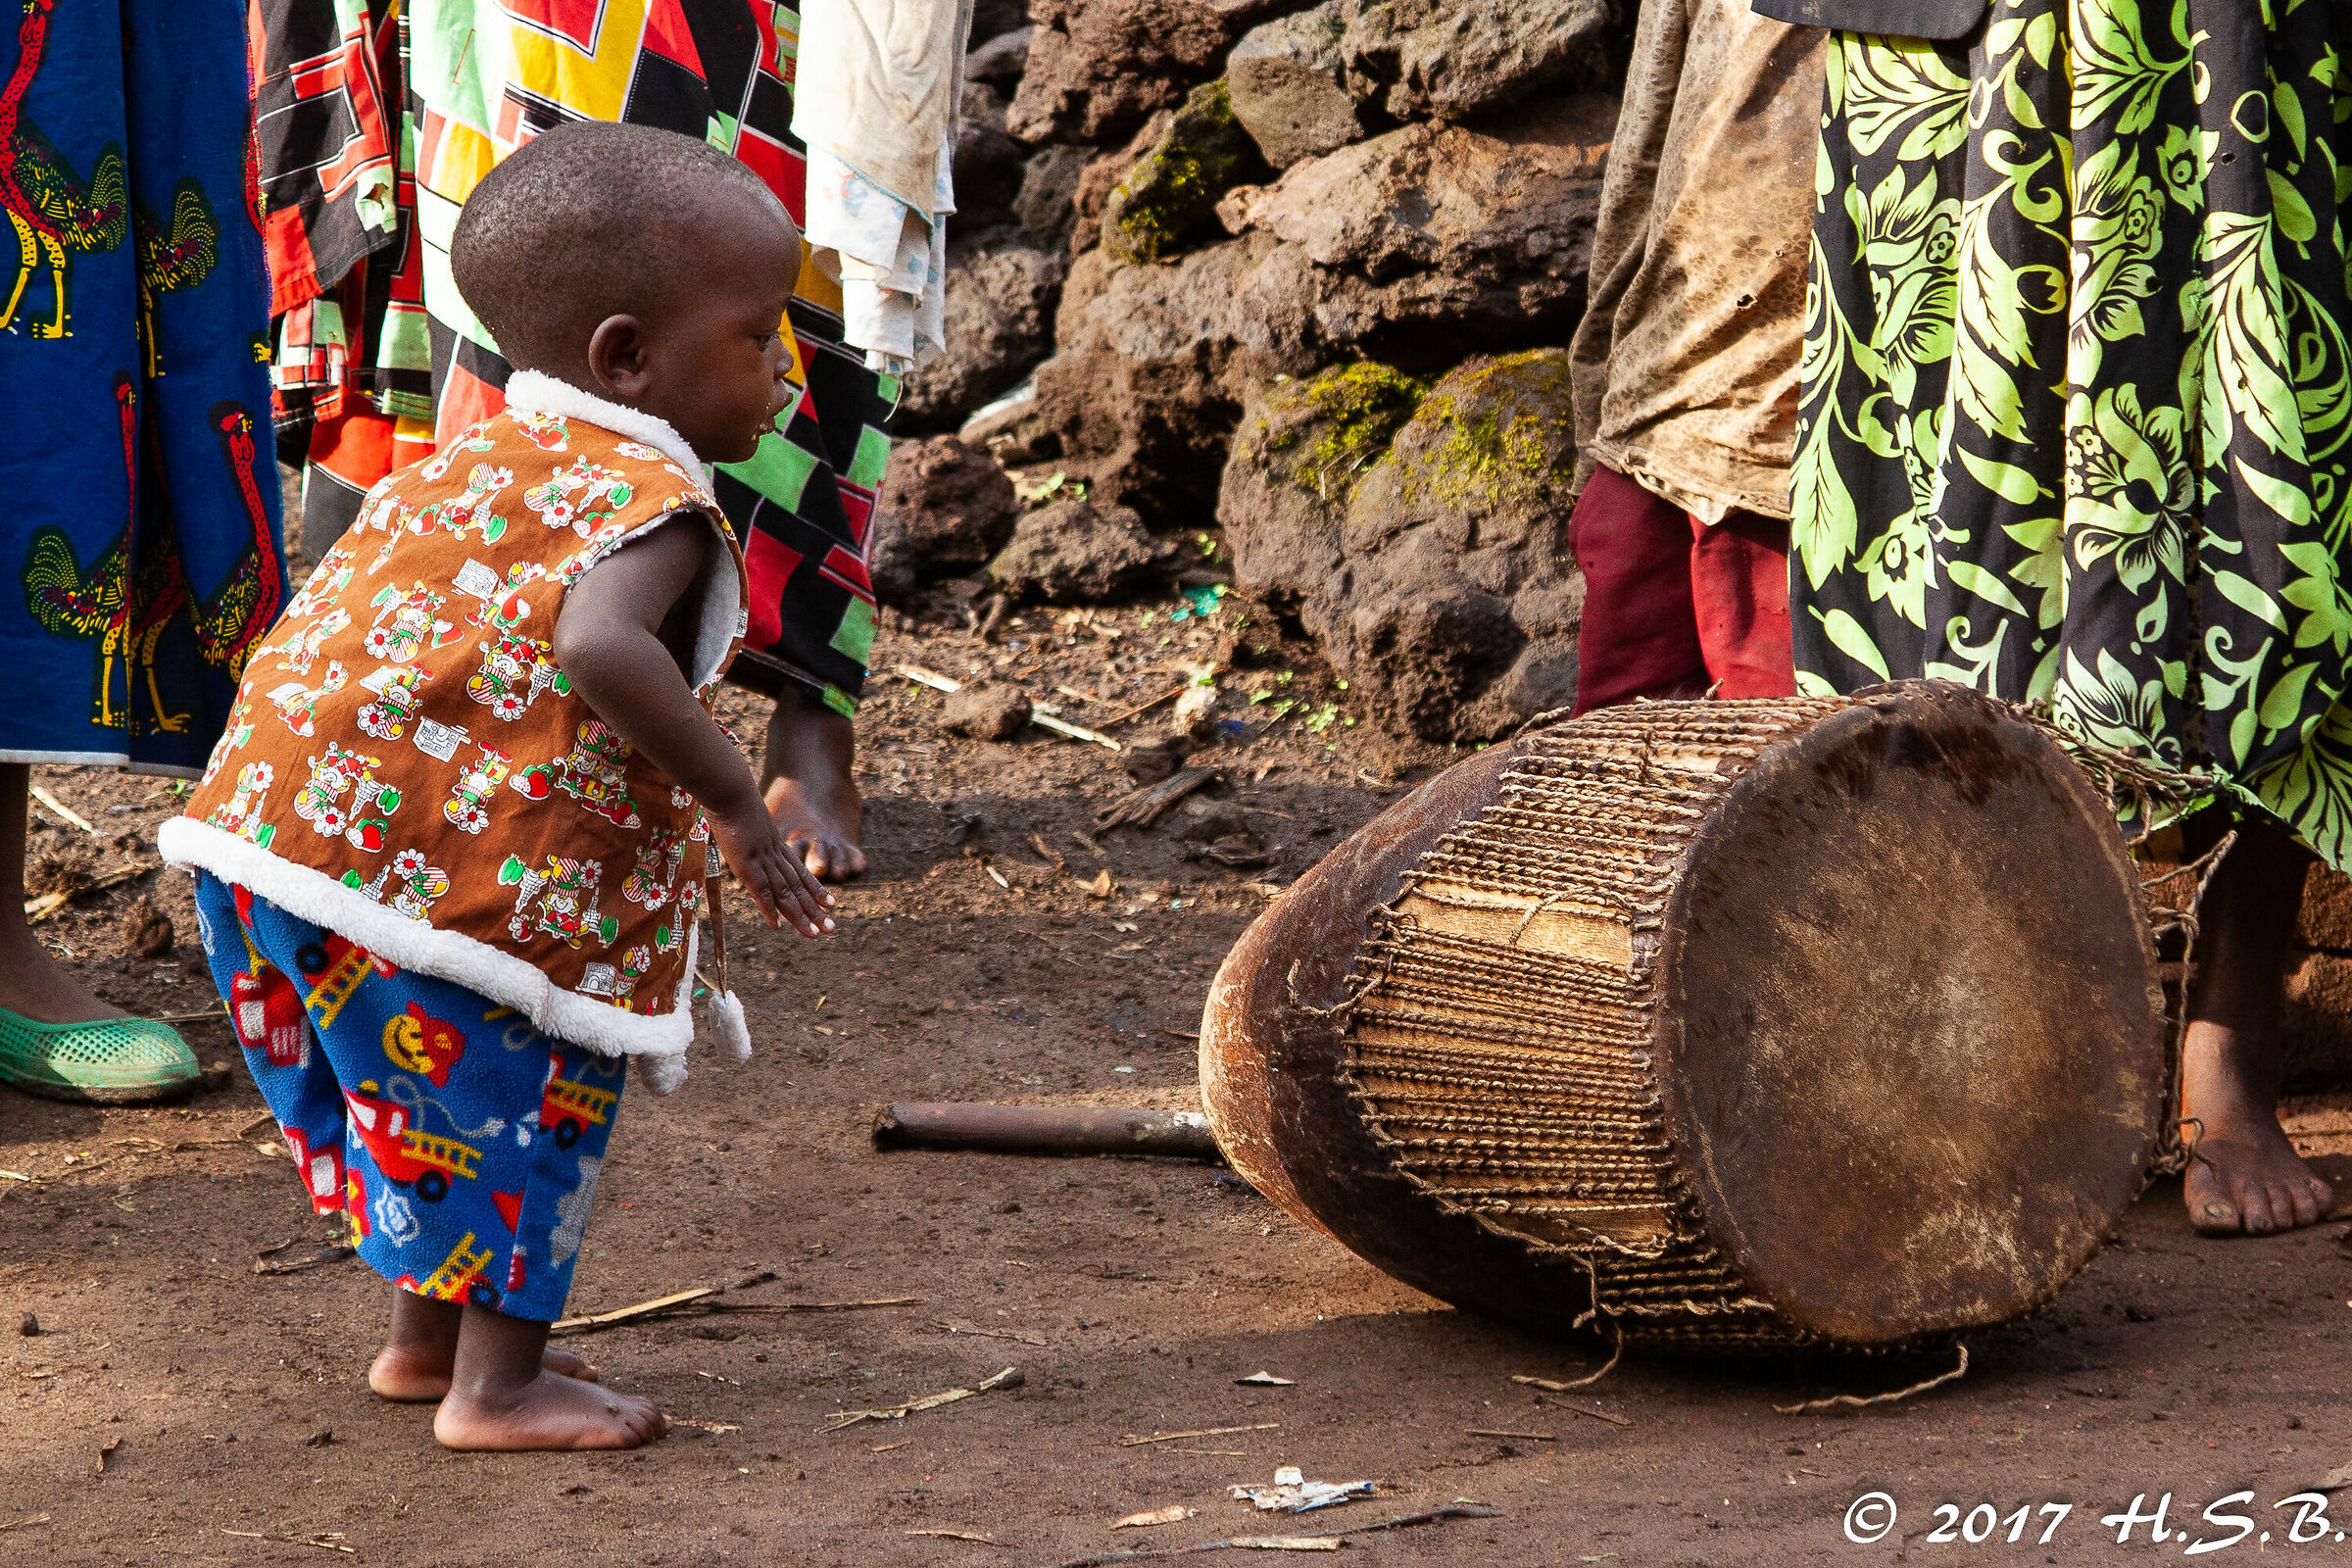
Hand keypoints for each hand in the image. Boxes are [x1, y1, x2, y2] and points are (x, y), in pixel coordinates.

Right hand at [710, 802, 836, 937]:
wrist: (731, 789)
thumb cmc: (732, 798)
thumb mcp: (744, 817)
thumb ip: (746, 828)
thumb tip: (739, 828)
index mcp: (775, 845)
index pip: (800, 872)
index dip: (816, 889)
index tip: (830, 904)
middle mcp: (774, 855)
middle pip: (799, 888)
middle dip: (815, 910)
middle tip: (832, 929)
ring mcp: (762, 860)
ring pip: (786, 894)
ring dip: (800, 916)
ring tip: (815, 935)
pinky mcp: (747, 864)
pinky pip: (761, 890)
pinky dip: (769, 909)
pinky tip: (778, 925)